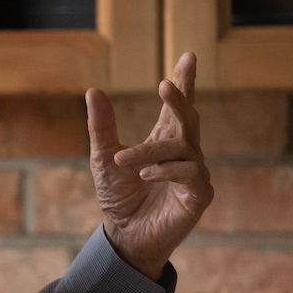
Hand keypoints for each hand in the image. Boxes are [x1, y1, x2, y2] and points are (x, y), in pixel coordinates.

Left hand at [85, 52, 213, 280]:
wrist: (124, 236)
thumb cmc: (118, 198)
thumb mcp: (104, 158)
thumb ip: (102, 126)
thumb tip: (93, 90)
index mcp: (164, 140)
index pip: (176, 107)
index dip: (184, 82)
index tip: (188, 56)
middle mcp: (184, 153)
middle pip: (188, 118)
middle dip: (179, 99)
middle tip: (164, 84)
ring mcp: (195, 173)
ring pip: (182, 148)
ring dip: (151, 152)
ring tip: (125, 162)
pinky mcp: (199, 194)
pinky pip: (190, 173)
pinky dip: (166, 170)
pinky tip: (145, 175)